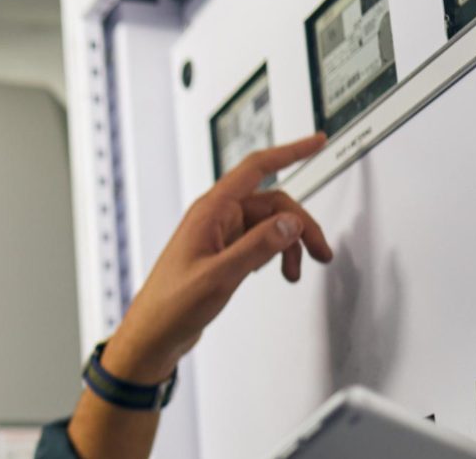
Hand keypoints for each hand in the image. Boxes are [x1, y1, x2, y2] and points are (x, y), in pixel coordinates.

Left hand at [101, 133, 332, 383]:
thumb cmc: (172, 304)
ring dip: (289, 244)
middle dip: (301, 224)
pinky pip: (258, 241)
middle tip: (321, 252)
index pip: (256, 168)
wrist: (154, 333)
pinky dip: (275, 253)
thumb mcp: (219, 276)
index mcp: (211, 211)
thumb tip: (289, 223)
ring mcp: (219, 235)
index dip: (289, 152)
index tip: (315, 142)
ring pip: (268, 224)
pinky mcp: (222, 253)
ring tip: (298, 272)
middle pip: (272, 203)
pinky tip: (278, 271)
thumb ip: (257, 247)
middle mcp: (216, 217)